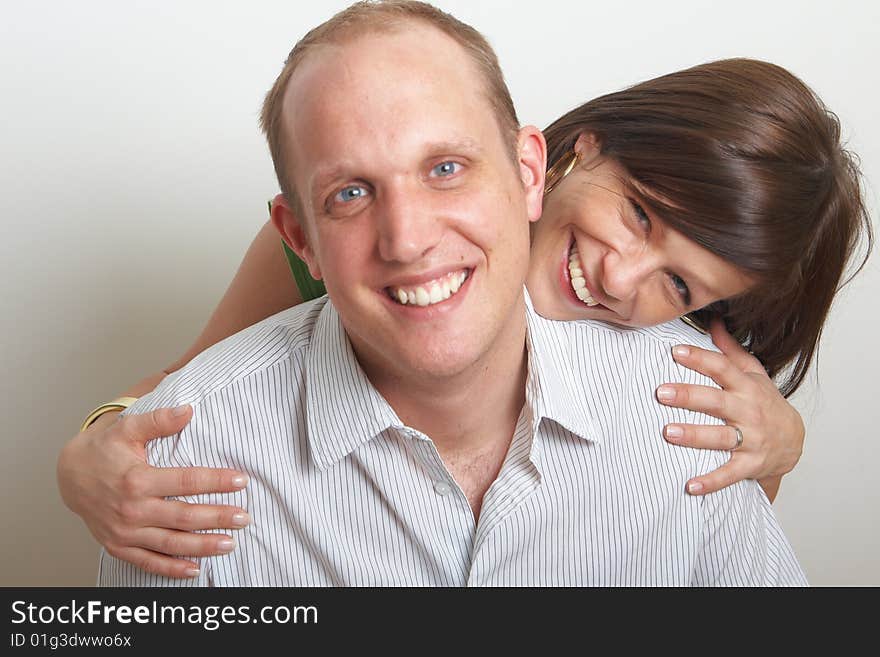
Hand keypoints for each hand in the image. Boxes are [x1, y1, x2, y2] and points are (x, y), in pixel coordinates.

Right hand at [57, 405, 250, 577]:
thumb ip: (159, 420)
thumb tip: (188, 410)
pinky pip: (148, 562)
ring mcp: (124, 531)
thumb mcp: (128, 428)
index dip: (216, 481)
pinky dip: (172, 569)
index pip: (186, 481)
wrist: (69, 475)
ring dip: (202, 546)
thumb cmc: (104, 449)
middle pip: (183, 517)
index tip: (241, 481)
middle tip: (245, 518)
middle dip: (217, 518)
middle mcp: (131, 509)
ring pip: (170, 543)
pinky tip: (196, 569)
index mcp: (137, 479)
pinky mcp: (118, 546)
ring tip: (230, 544)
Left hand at [655, 318, 804, 500]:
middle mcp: (748, 411)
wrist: (793, 441)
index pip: (721, 369)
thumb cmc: (764, 402)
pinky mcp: (750, 465)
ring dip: (695, 436)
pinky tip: (689, 486)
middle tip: (660, 393)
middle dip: (689, 396)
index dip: (699, 359)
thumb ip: (731, 350)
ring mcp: (751, 439)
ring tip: (668, 433)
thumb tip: (713, 319)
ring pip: (721, 437)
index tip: (675, 351)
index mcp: (746, 387)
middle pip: (717, 401)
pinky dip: (710, 482)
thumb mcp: (753, 373)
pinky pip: (729, 474)